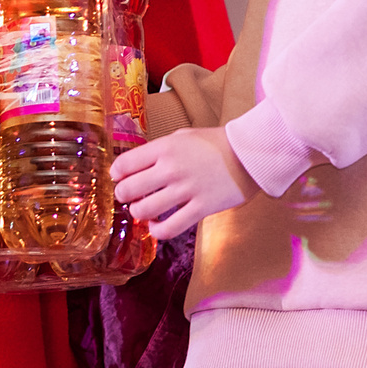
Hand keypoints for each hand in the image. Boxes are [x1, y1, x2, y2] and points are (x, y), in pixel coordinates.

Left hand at [110, 128, 255, 240]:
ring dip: (139, 214)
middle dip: (124, 196)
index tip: (120, 178)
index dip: (117, 174)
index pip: (124, 164)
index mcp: (165, 148)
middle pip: (128, 190)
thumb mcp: (183, 136)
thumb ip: (160, 150)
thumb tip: (137, 167)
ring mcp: (186, 190)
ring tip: (144, 211)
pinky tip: (157, 226)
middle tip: (130, 196)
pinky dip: (157, 231)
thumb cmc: (216, 143)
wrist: (250, 153)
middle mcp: (172, 168)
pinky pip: (169, 229)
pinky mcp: (201, 209)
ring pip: (144, 211)